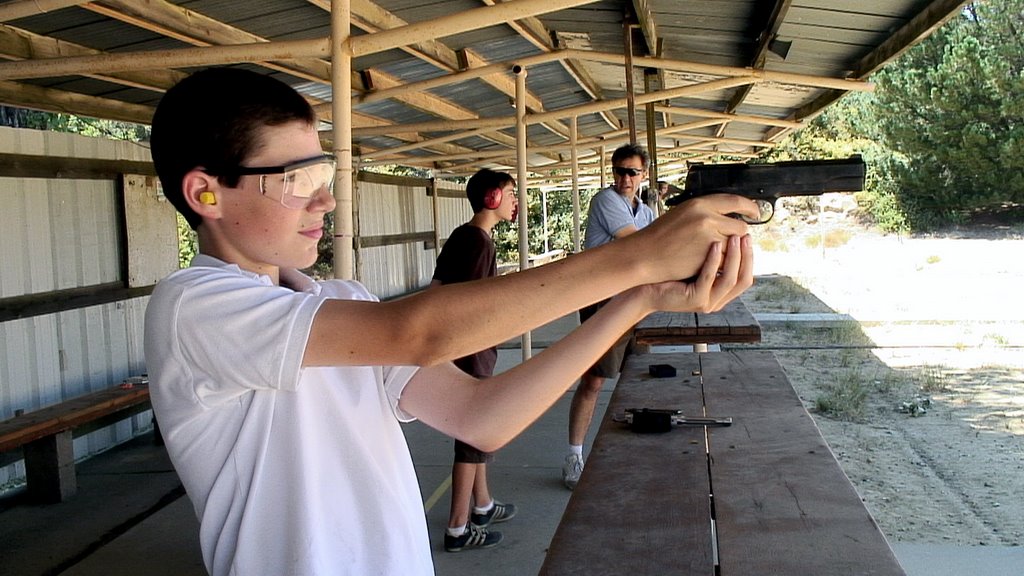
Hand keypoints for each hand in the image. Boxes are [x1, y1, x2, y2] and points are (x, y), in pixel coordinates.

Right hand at [624, 194, 759, 284]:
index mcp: (699, 204)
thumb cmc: (658, 238)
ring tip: (716, 255)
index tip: (755, 212)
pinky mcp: (708, 255)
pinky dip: (722, 263)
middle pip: (740, 227)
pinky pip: (727, 259)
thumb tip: (726, 217)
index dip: (749, 207)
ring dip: (730, 251)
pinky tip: (712, 263)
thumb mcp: (681, 214)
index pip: (734, 201)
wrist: (644, 255)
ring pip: (735, 245)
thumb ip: (704, 213)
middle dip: (738, 237)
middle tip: (731, 242)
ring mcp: (709, 237)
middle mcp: (706, 217)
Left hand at [639, 234, 753, 313]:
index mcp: (720, 294)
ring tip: (733, 237)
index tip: (747, 237)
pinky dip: (713, 260)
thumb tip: (731, 235)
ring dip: (734, 256)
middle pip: (743, 279)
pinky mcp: (695, 300)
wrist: (644, 287)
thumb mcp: (697, 265)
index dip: (749, 257)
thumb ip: (714, 258)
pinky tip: (713, 243)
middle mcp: (717, 301)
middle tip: (745, 235)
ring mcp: (707, 302)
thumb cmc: (669, 273)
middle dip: (746, 256)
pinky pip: (709, 278)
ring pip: (730, 279)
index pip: (745, 277)